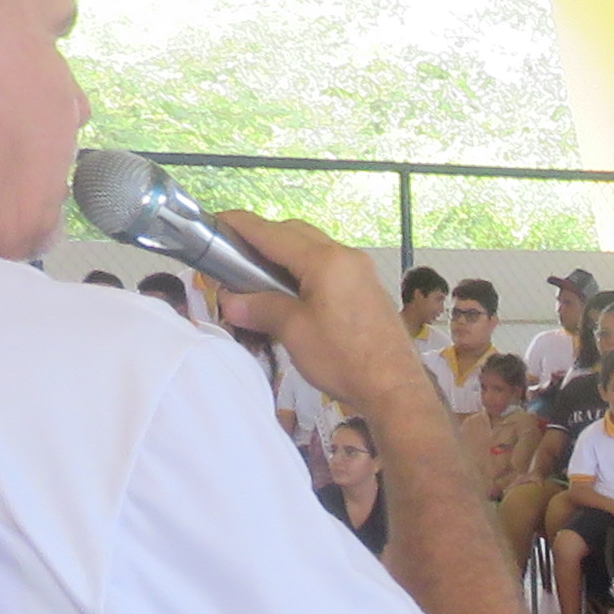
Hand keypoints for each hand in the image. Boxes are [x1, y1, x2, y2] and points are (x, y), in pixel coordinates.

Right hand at [206, 212, 415, 415]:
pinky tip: (292, 292)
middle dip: (263, 238)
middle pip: (295, 233)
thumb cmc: (344, 360)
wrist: (395, 390)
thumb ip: (260, 308)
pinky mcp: (368, 289)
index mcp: (326, 260)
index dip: (241, 225)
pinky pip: (330, 266)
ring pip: (314, 248)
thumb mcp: (294, 332)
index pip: (273, 232)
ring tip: (260, 276)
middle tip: (236, 257)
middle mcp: (346, 256)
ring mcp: (361, 271)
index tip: (217, 223)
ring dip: (285, 254)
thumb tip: (230, 301)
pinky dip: (305, 269)